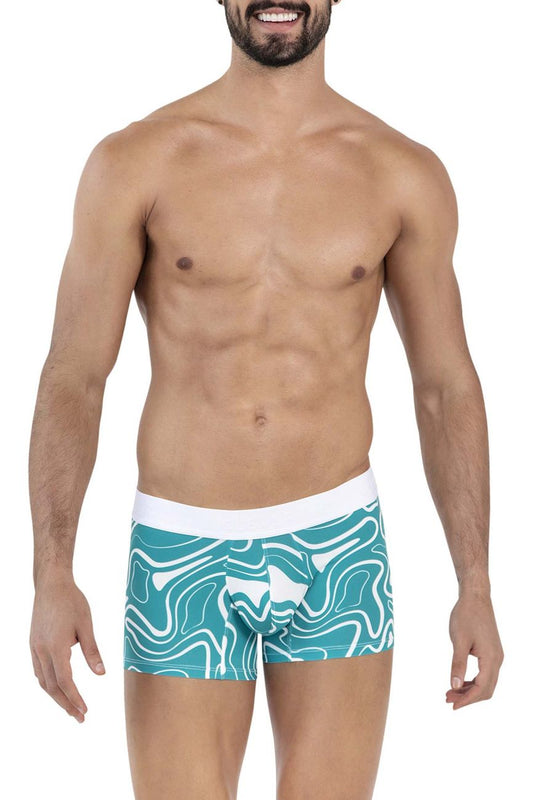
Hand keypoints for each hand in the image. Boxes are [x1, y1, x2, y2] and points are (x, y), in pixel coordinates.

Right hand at [29, 572, 105, 722]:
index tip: (84, 711)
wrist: (51, 584)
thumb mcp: (86, 624)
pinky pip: (38, 670)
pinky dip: (48, 683)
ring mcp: (35, 648)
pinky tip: (57, 687)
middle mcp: (42, 650)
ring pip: (43, 680)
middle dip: (66, 704)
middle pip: (52, 686)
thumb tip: (101, 674)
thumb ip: (92, 651)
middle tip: (80, 718)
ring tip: (70, 707)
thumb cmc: (72, 601)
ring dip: (56, 696)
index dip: (74, 698)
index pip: (65, 681)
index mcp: (56, 646)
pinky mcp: (33, 644)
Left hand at [446, 589, 503, 709]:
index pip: (481, 688)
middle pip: (486, 689)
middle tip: (448, 699)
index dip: (467, 700)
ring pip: (486, 682)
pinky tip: (460, 681)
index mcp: (491, 658)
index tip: (452, 705)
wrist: (475, 597)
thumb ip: (457, 664)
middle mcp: (497, 659)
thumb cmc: (466, 615)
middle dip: (468, 697)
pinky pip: (485, 673)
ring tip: (450, 692)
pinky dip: (473, 680)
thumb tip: (455, 686)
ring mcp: (496, 655)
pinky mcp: (491, 651)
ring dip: (469, 690)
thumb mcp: (459, 640)